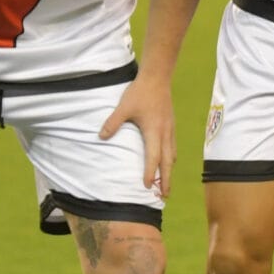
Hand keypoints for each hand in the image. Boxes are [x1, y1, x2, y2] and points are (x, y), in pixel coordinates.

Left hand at [99, 70, 177, 194]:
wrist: (157, 78)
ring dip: (169, 170)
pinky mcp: (171, 125)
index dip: (149, 172)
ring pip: (172, 155)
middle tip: (164, 195)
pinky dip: (170, 158)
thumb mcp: (123, 108)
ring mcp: (170, 129)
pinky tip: (167, 160)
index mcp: (154, 131)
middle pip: (167, 162)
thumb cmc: (140, 93)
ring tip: (166, 182)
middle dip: (166, 179)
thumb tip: (101, 137)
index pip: (152, 157)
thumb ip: (112, 123)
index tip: (146, 186)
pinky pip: (172, 147)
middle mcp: (165, 133)